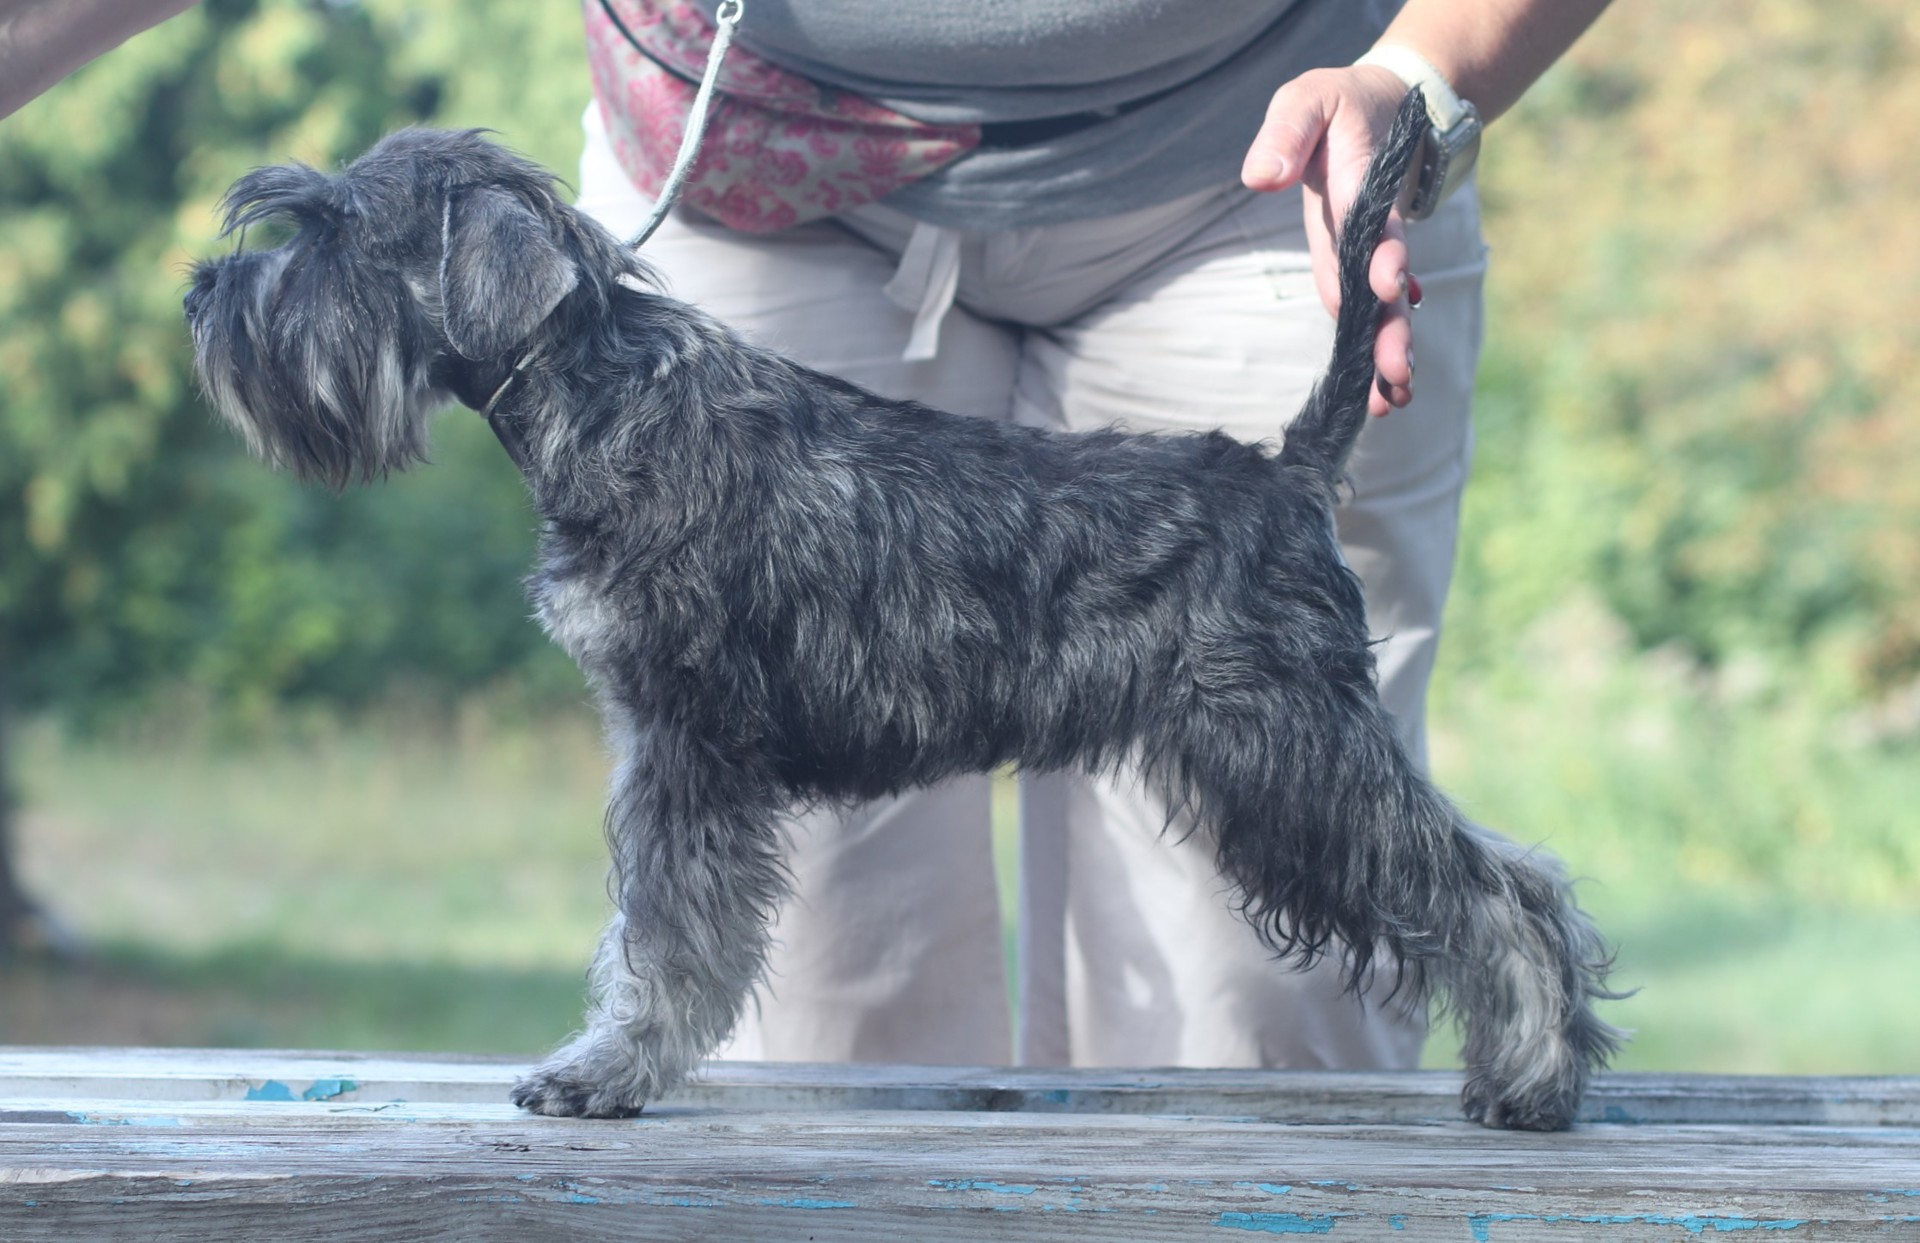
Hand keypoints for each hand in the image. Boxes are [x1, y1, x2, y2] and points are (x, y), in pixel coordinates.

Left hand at [1241, 64, 1416, 416]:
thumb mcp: (1305, 99)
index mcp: (1360, 184)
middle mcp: (1372, 226)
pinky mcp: (1358, 265)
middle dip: (1392, 330)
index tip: (1392, 291)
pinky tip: (1380, 391)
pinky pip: (1367, 310)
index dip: (1383, 258)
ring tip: (1392, 402)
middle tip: (1397, 374)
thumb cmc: (1334, 104)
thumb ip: (1286, 133)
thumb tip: (1261, 177)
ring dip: (1387, 352)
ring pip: (1382, 308)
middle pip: (1385, 283)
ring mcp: (1368, 250)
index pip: (1373, 224)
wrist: (1379, 108)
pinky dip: (1374, 346)